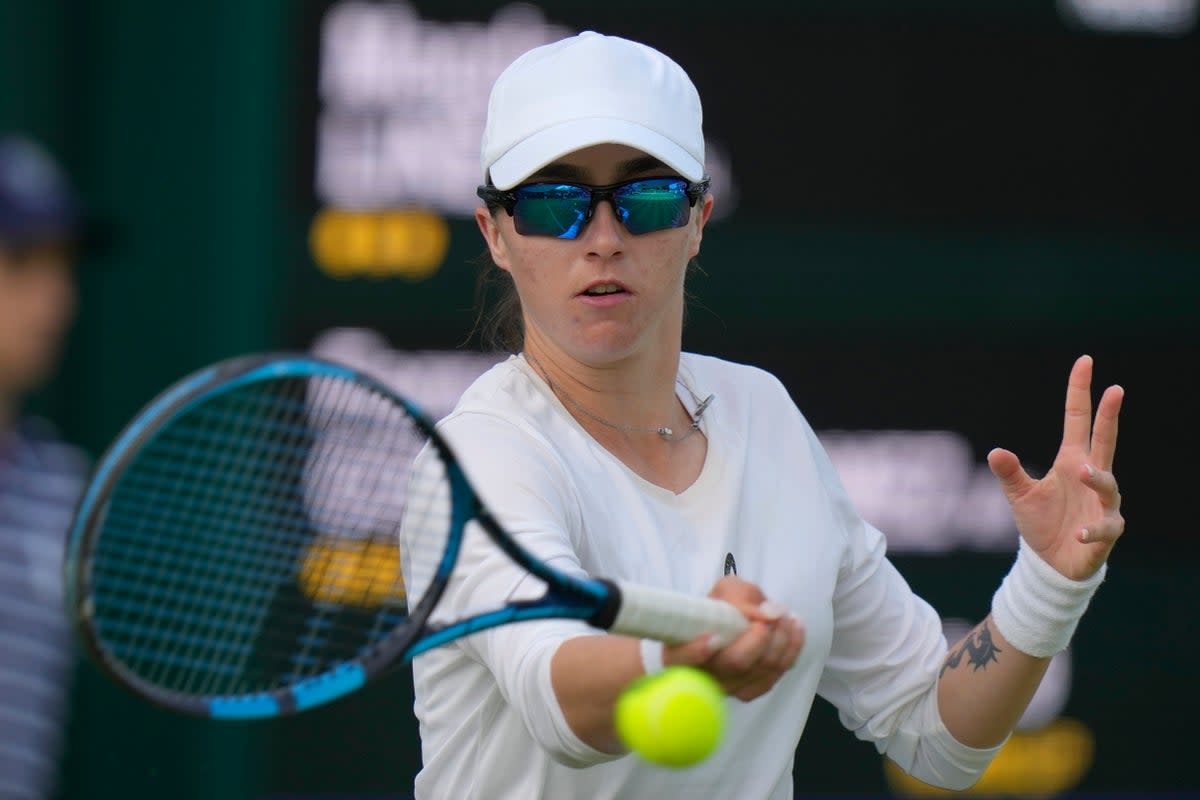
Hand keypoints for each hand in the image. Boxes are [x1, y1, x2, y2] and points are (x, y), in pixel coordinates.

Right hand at [663, 576, 804, 701]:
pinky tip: (795, 630)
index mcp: (679, 651)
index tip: (712, 637)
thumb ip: (741, 599)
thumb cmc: (719, 607)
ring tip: (788, 617)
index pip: (681, 659)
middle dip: (760, 639)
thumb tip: (769, 614)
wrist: (728, 622)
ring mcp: (725, 687)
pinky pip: (773, 677)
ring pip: (758, 671)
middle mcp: (700, 676)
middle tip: (774, 615)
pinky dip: (790, 652)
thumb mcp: (725, 591)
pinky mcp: (747, 691)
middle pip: (733, 664)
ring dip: (781, 642)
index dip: (695, 653)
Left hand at [987, 355, 1124, 579]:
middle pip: (1105, 440)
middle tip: (1116, 389)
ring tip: (1081, 471)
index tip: (1085, 362)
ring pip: (1108, 484)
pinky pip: (1105, 527)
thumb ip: (1010, 474)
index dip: (1081, 392)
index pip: (1078, 420)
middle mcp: (1091, 477)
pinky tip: (1080, 531)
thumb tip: (995, 451)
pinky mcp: (1105, 532)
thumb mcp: (1020, 495)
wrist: (1052, 562)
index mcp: (1071, 461)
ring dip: (1097, 477)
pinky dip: (1094, 529)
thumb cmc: (1040, 523)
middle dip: (1110, 415)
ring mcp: (1102, 504)